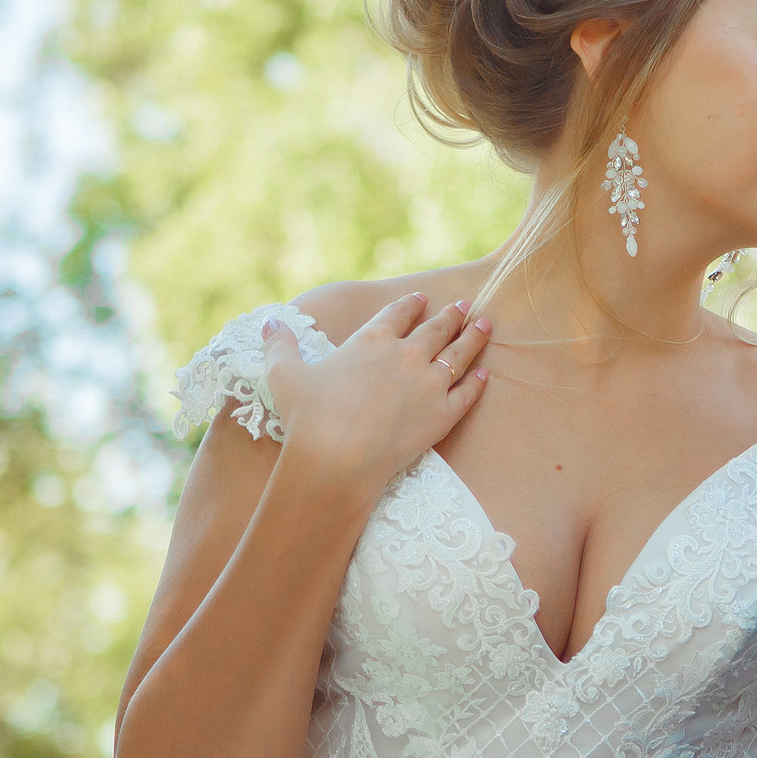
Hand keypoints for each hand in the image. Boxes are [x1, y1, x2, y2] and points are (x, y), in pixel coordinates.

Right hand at [261, 294, 489, 498]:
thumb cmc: (308, 417)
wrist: (336, 459)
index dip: (410, 304)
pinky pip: (467, 393)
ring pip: (458, 354)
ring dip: (473, 338)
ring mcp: (429, 384)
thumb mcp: (284, 375)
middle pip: (435, 329)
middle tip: (464, 307)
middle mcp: (406, 355)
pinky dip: (477, 382)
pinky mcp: (443, 416)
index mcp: (371, 340)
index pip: (397, 313)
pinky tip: (485, 373)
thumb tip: (270, 324)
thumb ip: (280, 346)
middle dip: (450, 316)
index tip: (421, 299)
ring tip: (485, 326)